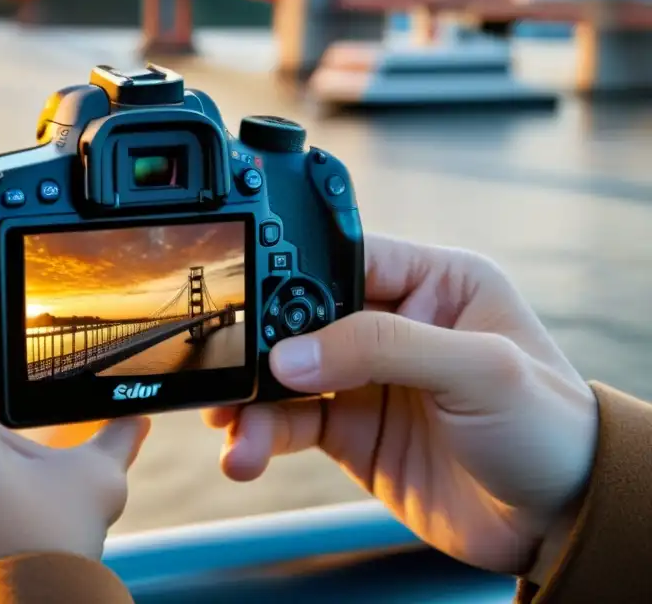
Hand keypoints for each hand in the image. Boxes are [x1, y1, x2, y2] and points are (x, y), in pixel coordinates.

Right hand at [203, 235, 597, 583]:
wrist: (556, 525)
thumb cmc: (549, 428)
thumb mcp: (479, 371)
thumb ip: (384, 348)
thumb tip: (290, 352)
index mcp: (433, 282)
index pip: (348, 257)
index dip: (295, 273)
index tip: (251, 300)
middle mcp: (393, 323)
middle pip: (302, 316)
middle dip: (259, 342)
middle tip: (226, 366)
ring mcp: (367, 379)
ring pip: (286, 374)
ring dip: (251, 398)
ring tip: (230, 425)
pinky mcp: (349, 429)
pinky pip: (288, 423)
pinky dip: (260, 436)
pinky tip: (246, 453)